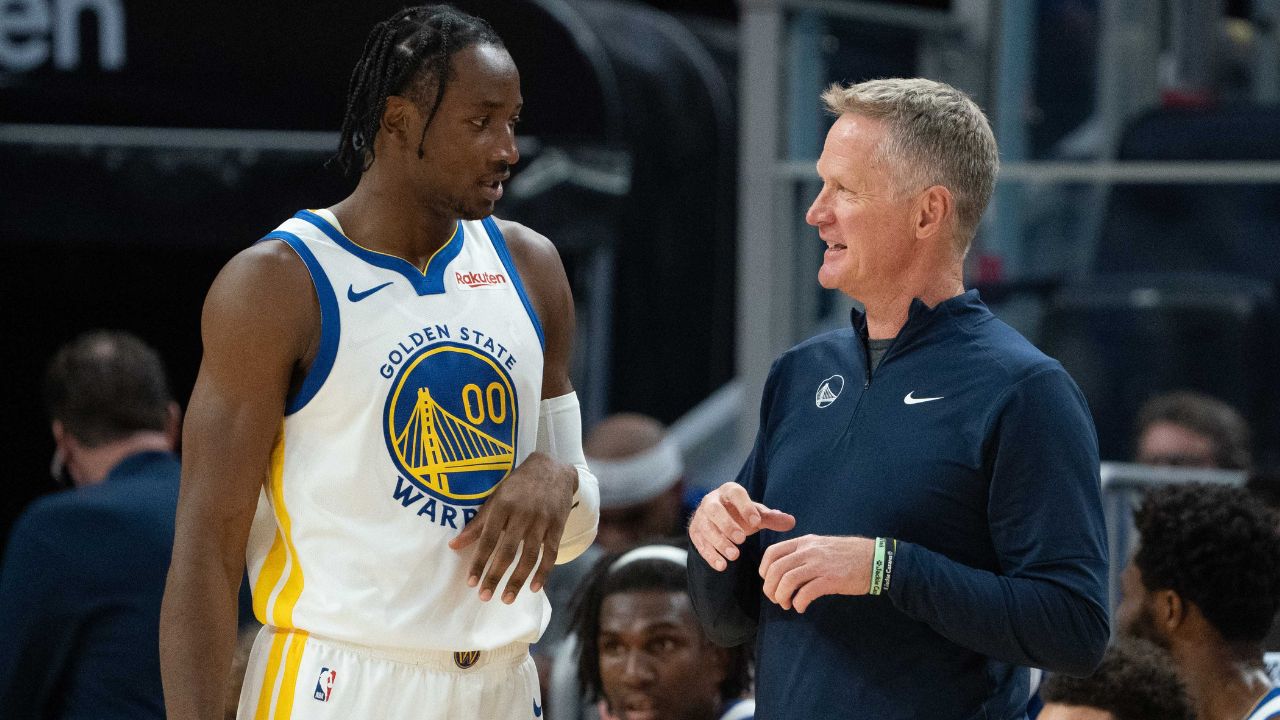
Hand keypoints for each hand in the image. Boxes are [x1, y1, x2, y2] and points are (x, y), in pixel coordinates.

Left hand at [448, 451, 575, 602]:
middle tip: (484, 596)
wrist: (553, 469)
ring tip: (506, 598)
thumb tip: (454, 545)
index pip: (488, 539)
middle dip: (495, 576)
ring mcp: (542, 520)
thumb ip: (478, 523)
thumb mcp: (496, 498)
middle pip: (508, 550)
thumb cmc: (518, 485)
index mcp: (503, 504)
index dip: (479, 562)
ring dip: (518, 579)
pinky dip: (543, 572)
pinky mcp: (558, 526)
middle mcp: (523, 513)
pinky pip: (551, 553)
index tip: (471, 582)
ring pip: (530, 555)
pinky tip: (534, 588)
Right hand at [688, 482, 795, 570]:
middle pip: (714, 510)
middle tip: (742, 540)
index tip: (757, 522)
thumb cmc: (741, 515)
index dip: (745, 507)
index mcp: (728, 491)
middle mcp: (711, 501)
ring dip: (719, 542)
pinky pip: (700, 544)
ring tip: (734, 556)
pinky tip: (722, 566)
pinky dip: (710, 555)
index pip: (735, 494)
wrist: (718, 520)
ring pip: (706, 528)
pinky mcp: (694, 533)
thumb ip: (772, 518)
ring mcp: (700, 517)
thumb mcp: (757, 515)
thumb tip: (792, 522)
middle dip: (727, 525)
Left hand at [759, 534, 873, 612]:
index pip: (772, 552)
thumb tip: (785, 569)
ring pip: (787, 582)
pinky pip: (805, 593)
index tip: (768, 581)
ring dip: (782, 597)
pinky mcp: (830, 580)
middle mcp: (809, 551)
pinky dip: (799, 603)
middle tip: (776, 599)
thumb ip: (804, 553)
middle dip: (770, 588)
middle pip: (775, 570)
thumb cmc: (849, 554)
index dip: (764, 570)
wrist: (876, 558)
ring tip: (787, 604)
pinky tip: (802, 607)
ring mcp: (819, 565)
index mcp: (805, 542)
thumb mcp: (823, 545)